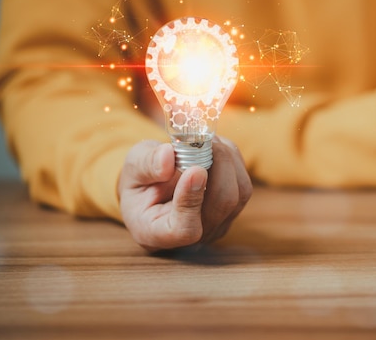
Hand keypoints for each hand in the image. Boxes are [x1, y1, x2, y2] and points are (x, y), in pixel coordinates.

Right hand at [118, 138, 251, 251]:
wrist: (151, 188)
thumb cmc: (139, 180)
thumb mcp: (132, 167)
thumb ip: (146, 164)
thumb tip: (169, 157)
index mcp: (157, 233)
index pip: (184, 229)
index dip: (191, 200)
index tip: (193, 169)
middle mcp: (192, 237)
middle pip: (222, 204)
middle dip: (218, 165)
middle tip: (202, 139)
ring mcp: (216, 225)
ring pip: (239, 193)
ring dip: (227, 159)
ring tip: (206, 140)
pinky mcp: (232, 211)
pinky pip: (243, 184)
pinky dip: (232, 160)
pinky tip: (214, 147)